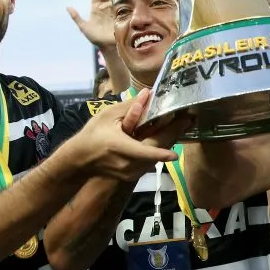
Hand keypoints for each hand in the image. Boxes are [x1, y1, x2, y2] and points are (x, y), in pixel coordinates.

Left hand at [67, 0, 114, 48]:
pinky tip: (111, 3)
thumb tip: (68, 7)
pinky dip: (114, 3)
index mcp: (96, 10)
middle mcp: (104, 9)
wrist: (106, 46)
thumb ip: (76, 17)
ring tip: (99, 0)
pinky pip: (118, 6)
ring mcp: (112, 12)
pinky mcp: (119, 15)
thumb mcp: (84, 27)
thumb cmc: (95, 38)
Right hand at [69, 89, 185, 180]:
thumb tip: (149, 93)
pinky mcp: (133, 175)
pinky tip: (169, 134)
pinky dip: (161, 149)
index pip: (144, 153)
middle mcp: (128, 164)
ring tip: (183, 124)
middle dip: (174, 135)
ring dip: (169, 141)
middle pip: (157, 152)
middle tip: (189, 119)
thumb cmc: (93, 134)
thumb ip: (130, 106)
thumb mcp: (107, 116)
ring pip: (156, 158)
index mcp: (121, 148)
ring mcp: (131, 172)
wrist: (80, 159)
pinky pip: (151, 161)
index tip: (175, 155)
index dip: (161, 155)